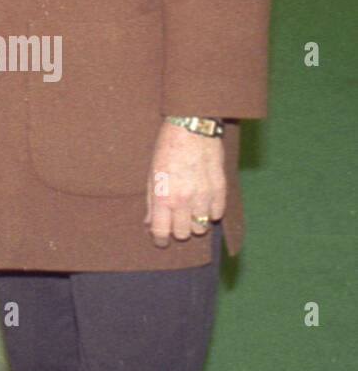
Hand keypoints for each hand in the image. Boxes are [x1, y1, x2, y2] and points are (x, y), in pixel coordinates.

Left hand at [145, 119, 225, 246]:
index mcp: (164, 196)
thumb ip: (151, 201)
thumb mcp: (152, 173)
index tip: (160, 241)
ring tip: (190, 211)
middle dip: (177, 231)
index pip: (162, 232)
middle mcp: (184, 201)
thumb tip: (150, 223)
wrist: (192, 129)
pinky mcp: (220, 191)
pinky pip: (216, 214)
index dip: (160, 240)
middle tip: (175, 221)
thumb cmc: (167, 148)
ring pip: (201, 228)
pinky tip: (204, 202)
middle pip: (183, 234)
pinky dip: (210, 212)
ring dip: (195, 223)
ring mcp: (204, 197)